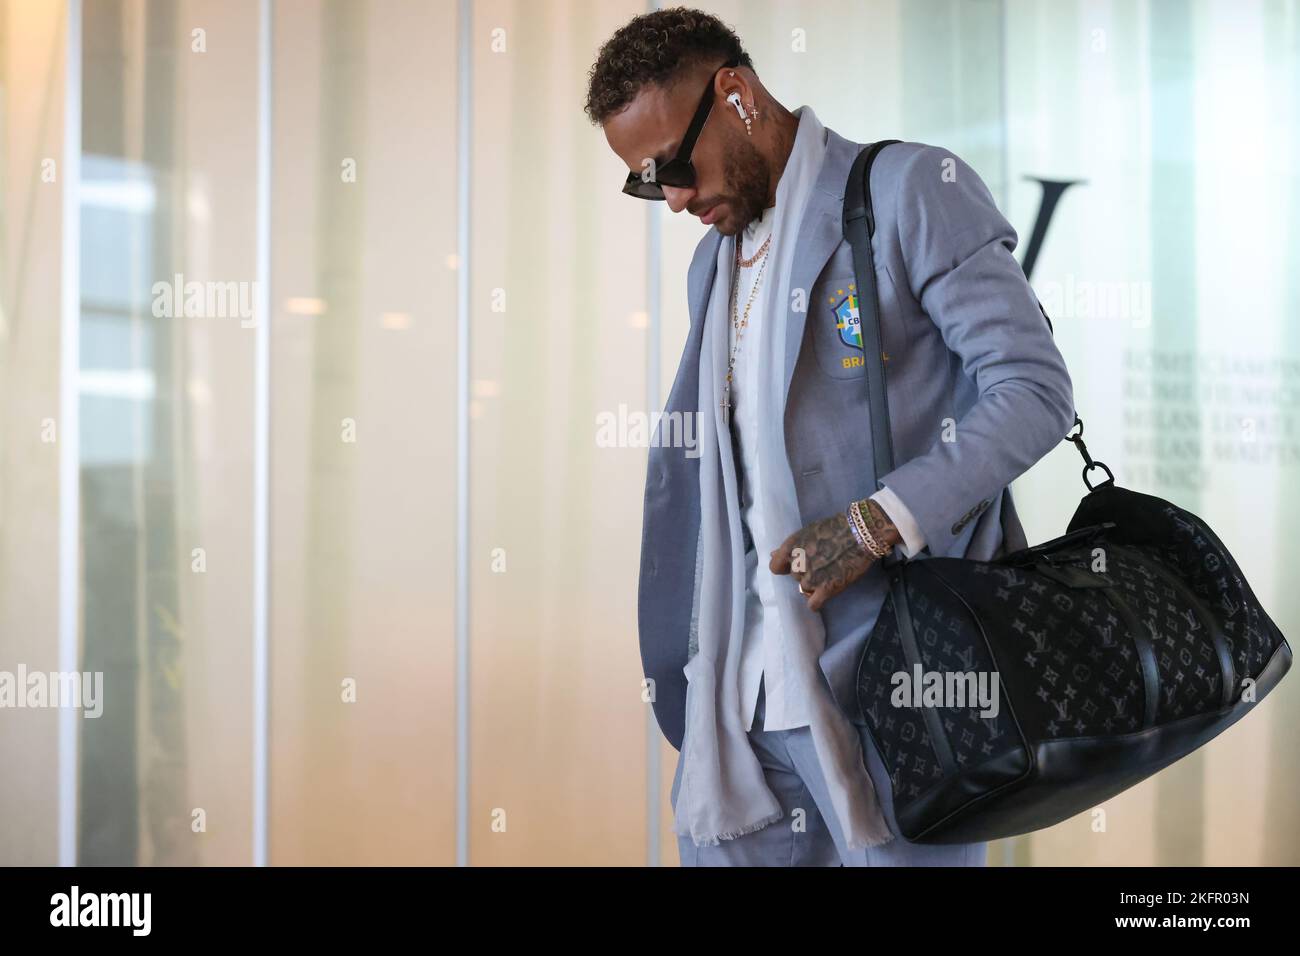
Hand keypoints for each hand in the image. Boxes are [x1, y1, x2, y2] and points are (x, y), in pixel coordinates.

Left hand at [769, 500, 899, 611]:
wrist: (862, 534)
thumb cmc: (836, 528)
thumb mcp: (808, 532)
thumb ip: (791, 546)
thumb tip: (772, 554)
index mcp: (790, 547)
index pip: (775, 567)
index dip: (785, 568)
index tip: (796, 565)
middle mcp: (797, 563)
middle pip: (796, 577)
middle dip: (807, 572)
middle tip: (824, 564)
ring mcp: (811, 577)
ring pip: (805, 589)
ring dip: (815, 585)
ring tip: (831, 573)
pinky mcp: (826, 589)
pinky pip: (813, 604)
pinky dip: (817, 601)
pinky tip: (826, 592)